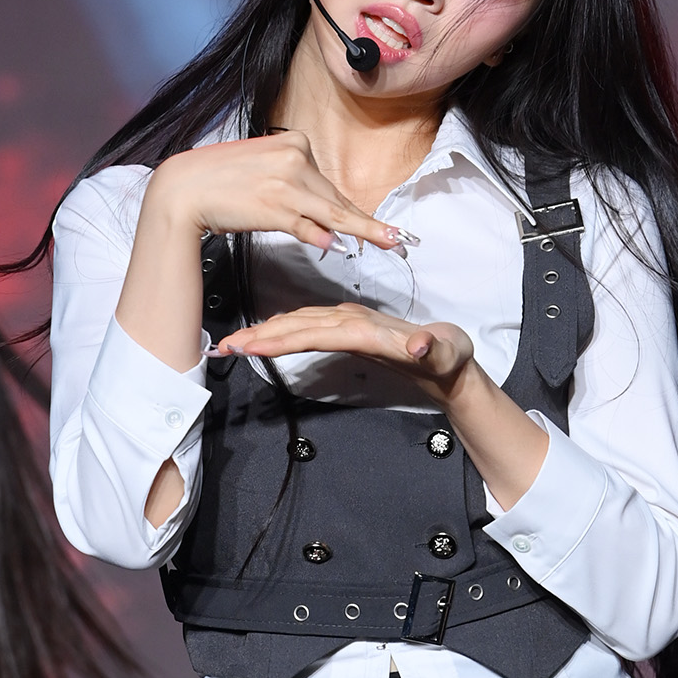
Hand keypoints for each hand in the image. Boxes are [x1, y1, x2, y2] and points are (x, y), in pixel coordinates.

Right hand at [141, 132, 408, 254]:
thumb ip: (296, 197)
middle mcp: (295, 157)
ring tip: (392, 241)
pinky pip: (309, 225)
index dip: (352, 210)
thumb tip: (327, 231)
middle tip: (396, 239)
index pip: (328, 184)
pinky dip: (325, 237)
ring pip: (333, 212)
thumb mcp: (262, 175)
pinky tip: (344, 246)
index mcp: (293, 142)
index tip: (379, 225)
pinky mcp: (276, 204)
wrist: (183, 188)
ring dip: (365, 230)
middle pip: (334, 198)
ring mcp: (287, 180)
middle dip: (362, 225)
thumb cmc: (219, 182)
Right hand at [213, 303, 475, 404]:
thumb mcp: (448, 353)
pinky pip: (307, 327)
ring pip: (299, 323)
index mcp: (369, 328)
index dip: (285, 338)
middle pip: (299, 325)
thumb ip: (433, 349)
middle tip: (226, 345)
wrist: (451, 356)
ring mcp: (348, 323)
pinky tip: (265, 336)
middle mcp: (353, 321)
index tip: (254, 346)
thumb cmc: (449, 356)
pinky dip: (282, 331)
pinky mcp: (346, 330)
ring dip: (266, 332)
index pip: (319, 332)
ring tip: (234, 342)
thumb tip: (418, 346)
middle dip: (261, 334)